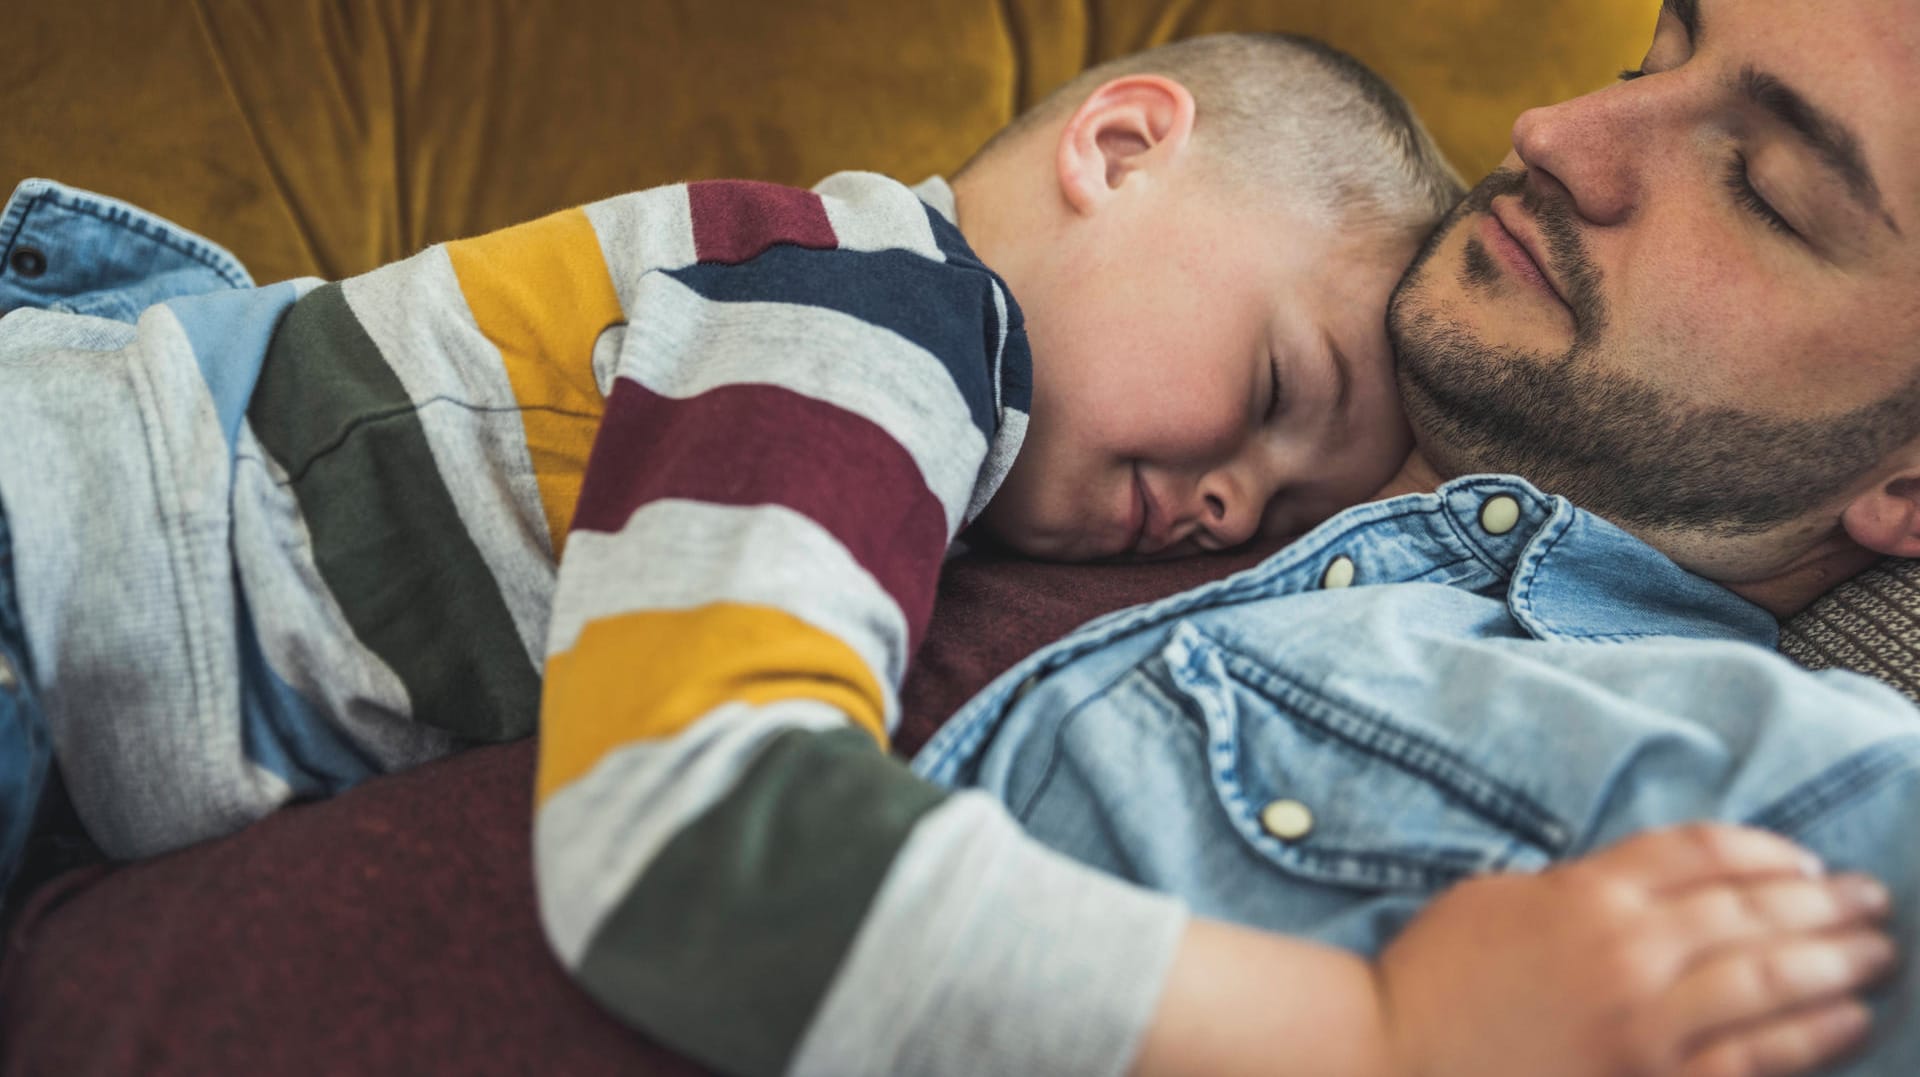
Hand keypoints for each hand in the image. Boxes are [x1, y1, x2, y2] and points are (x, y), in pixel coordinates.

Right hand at [1376, 823, 1895, 1076]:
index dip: (1766, 851)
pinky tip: (1847, 1018)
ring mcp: (1644, 1023)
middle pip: (1751, 909)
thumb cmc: (1434, 976)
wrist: (1389, 1056)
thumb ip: (1579, 887)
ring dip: (1834, 960)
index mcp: (1588, 893)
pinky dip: (1809, 1035)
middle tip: (1871, 897)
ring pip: (1768, 979)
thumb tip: (1646, 889)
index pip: (1704, 853)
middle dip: (1824, 900)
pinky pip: (1753, 1057)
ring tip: (1877, 950)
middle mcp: (1628, 950)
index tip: (1804, 858)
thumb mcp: (1499, 898)